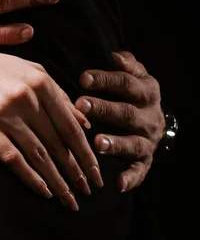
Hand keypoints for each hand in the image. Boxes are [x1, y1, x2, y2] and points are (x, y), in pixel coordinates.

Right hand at [0, 44, 103, 210]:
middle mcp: (27, 100)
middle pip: (58, 144)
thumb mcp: (30, 71)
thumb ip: (59, 94)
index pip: (71, 127)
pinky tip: (42, 191)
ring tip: (68, 199)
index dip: (86, 154)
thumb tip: (84, 122)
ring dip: (57, 181)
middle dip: (76, 172)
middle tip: (88, 192)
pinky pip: (12, 158)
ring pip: (39, 155)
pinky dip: (30, 177)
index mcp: (42, 84)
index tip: (96, 174)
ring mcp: (5, 115)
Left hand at [75, 51, 164, 192]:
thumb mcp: (134, 77)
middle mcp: (149, 116)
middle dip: (104, 109)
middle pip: (126, 112)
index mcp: (146, 92)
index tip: (82, 78)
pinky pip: (139, 170)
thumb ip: (126, 66)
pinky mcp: (144, 161)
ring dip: (115, 143)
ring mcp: (147, 140)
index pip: (126, 83)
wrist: (156, 122)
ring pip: (133, 143)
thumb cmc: (132, 95)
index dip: (105, 80)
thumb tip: (115, 55)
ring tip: (97, 144)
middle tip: (81, 105)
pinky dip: (130, 178)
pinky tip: (117, 184)